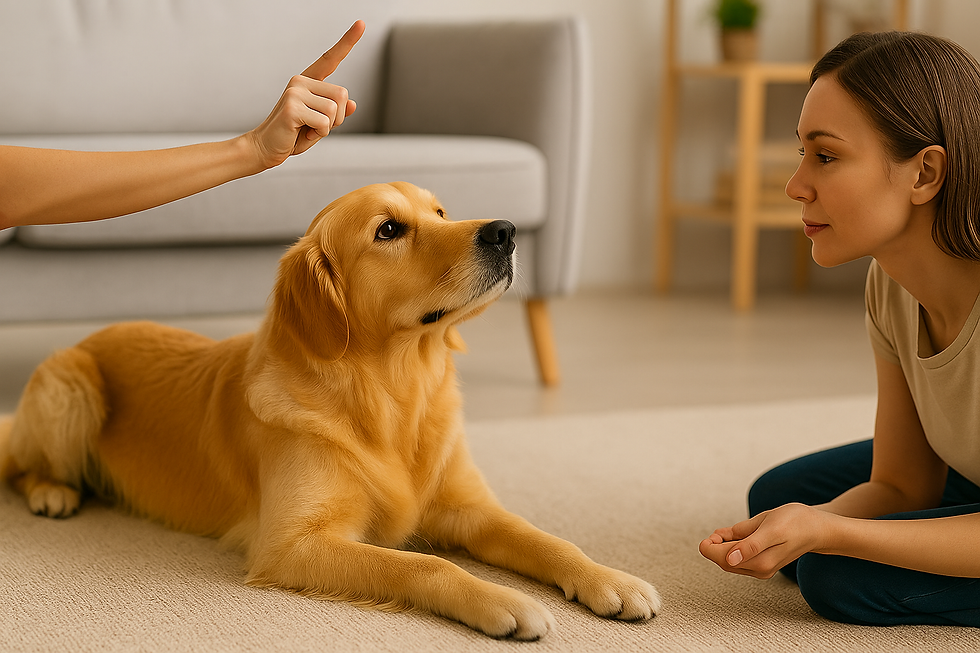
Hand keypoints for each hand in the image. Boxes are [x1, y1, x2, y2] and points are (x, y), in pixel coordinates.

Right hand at [246, 20, 364, 168]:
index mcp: (308, 82)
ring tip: (307, 130)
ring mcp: (295, 92)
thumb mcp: (320, 124)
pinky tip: (302, 133)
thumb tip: (352, 104)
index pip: (330, 59)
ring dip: (327, 128)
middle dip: (337, 118)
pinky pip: (324, 123)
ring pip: (334, 110)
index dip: (347, 42)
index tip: (361, 23)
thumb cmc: (292, 135)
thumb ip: (335, 113)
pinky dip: (318, 135)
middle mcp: (300, 81)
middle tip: (317, 127)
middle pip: (342, 94)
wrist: (266, 148)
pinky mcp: (292, 106)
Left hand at [699, 503, 834, 578]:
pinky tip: (737, 537)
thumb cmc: (795, 522)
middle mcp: (760, 569)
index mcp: (760, 561)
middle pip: (725, 562)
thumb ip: (749, 543)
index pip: (722, 559)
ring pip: (731, 561)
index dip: (711, 547)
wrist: (817, 528)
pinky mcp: (764, 564)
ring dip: (723, 547)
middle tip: (720, 531)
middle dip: (716, 547)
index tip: (712, 534)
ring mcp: (762, 568)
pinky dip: (733, 548)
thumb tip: (728, 558)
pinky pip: (740, 559)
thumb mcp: (770, 526)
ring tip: (730, 532)